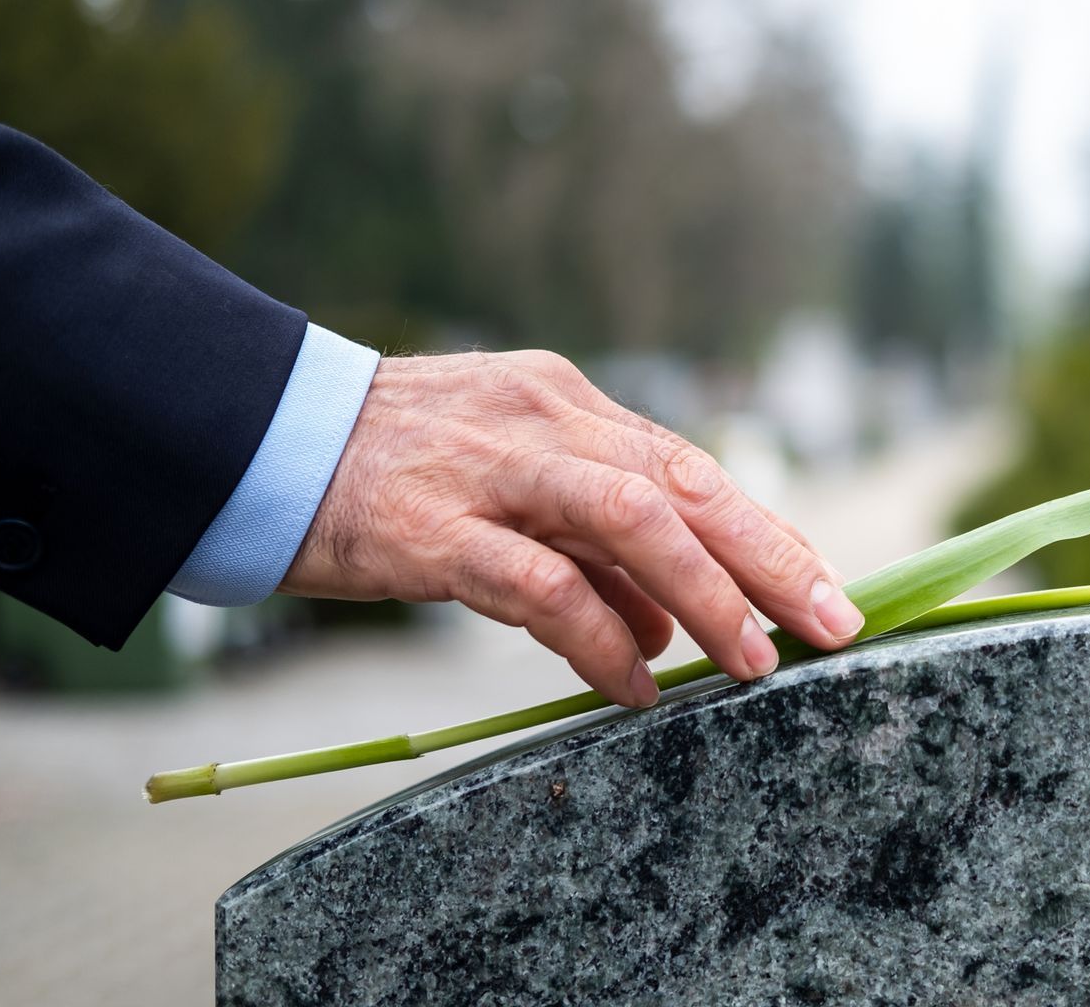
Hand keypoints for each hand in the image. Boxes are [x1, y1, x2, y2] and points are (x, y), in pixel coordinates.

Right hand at [278, 351, 864, 705]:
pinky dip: (600, 638)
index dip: (766, 530)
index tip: (826, 586)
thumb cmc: (393, 470)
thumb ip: (592, 546)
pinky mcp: (432, 528)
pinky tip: (633, 685)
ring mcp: (491, 470)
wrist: (257, 438)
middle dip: (771, 556)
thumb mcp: (507, 481)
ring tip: (751, 662)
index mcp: (568, 403)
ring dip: (707, 594)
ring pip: (631, 520)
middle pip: (685, 483)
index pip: (691, 467)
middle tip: (832, 623)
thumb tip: (672, 627)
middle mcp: (545, 422)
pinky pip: (540, 585)